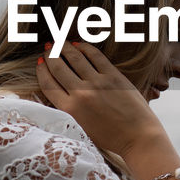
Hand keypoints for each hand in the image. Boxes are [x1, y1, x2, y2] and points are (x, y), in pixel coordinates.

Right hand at [36, 41, 163, 159]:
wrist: (139, 138)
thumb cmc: (110, 137)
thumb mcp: (81, 128)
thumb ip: (68, 111)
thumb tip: (57, 92)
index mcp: (70, 110)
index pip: (48, 84)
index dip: (42, 70)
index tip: (40, 62)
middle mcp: (81, 94)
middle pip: (58, 67)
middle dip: (50, 54)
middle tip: (48, 48)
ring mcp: (98, 83)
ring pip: (75, 58)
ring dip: (64, 47)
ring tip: (59, 42)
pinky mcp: (114, 77)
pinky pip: (95, 56)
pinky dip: (85, 48)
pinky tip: (79, 44)